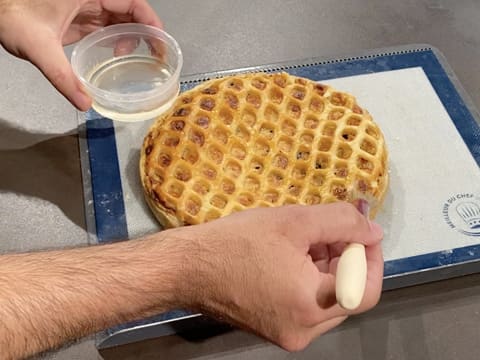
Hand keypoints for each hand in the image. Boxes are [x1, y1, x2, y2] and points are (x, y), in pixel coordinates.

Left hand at [0, 0, 161, 110]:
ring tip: (128, 58)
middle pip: (131, 12)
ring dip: (130, 38)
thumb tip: (83, 102)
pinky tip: (115, 54)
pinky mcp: (79, 16)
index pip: (132, 3)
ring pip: (120, 19)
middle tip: (154, 57)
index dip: (151, 23)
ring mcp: (86, 6)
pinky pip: (107, 25)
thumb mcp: (39, 48)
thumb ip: (63, 77)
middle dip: (144, 34)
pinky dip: (115, 39)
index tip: (160, 44)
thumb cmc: (10, 17)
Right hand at [171, 203, 383, 350]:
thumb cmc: (236, 242)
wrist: (188, 268)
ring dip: (328, 270)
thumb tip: (373, 230)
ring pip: (328, 302)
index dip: (371, 258)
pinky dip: (310, 282)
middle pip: (348, 296)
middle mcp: (304, 331)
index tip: (362, 232)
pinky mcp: (275, 331)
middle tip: (330, 230)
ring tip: (307, 240)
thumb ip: (341, 222)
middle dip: (346, 259)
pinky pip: (307, 308)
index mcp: (309, 306)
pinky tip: (292, 258)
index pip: (366, 289)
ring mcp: (288, 335)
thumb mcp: (293, 221)